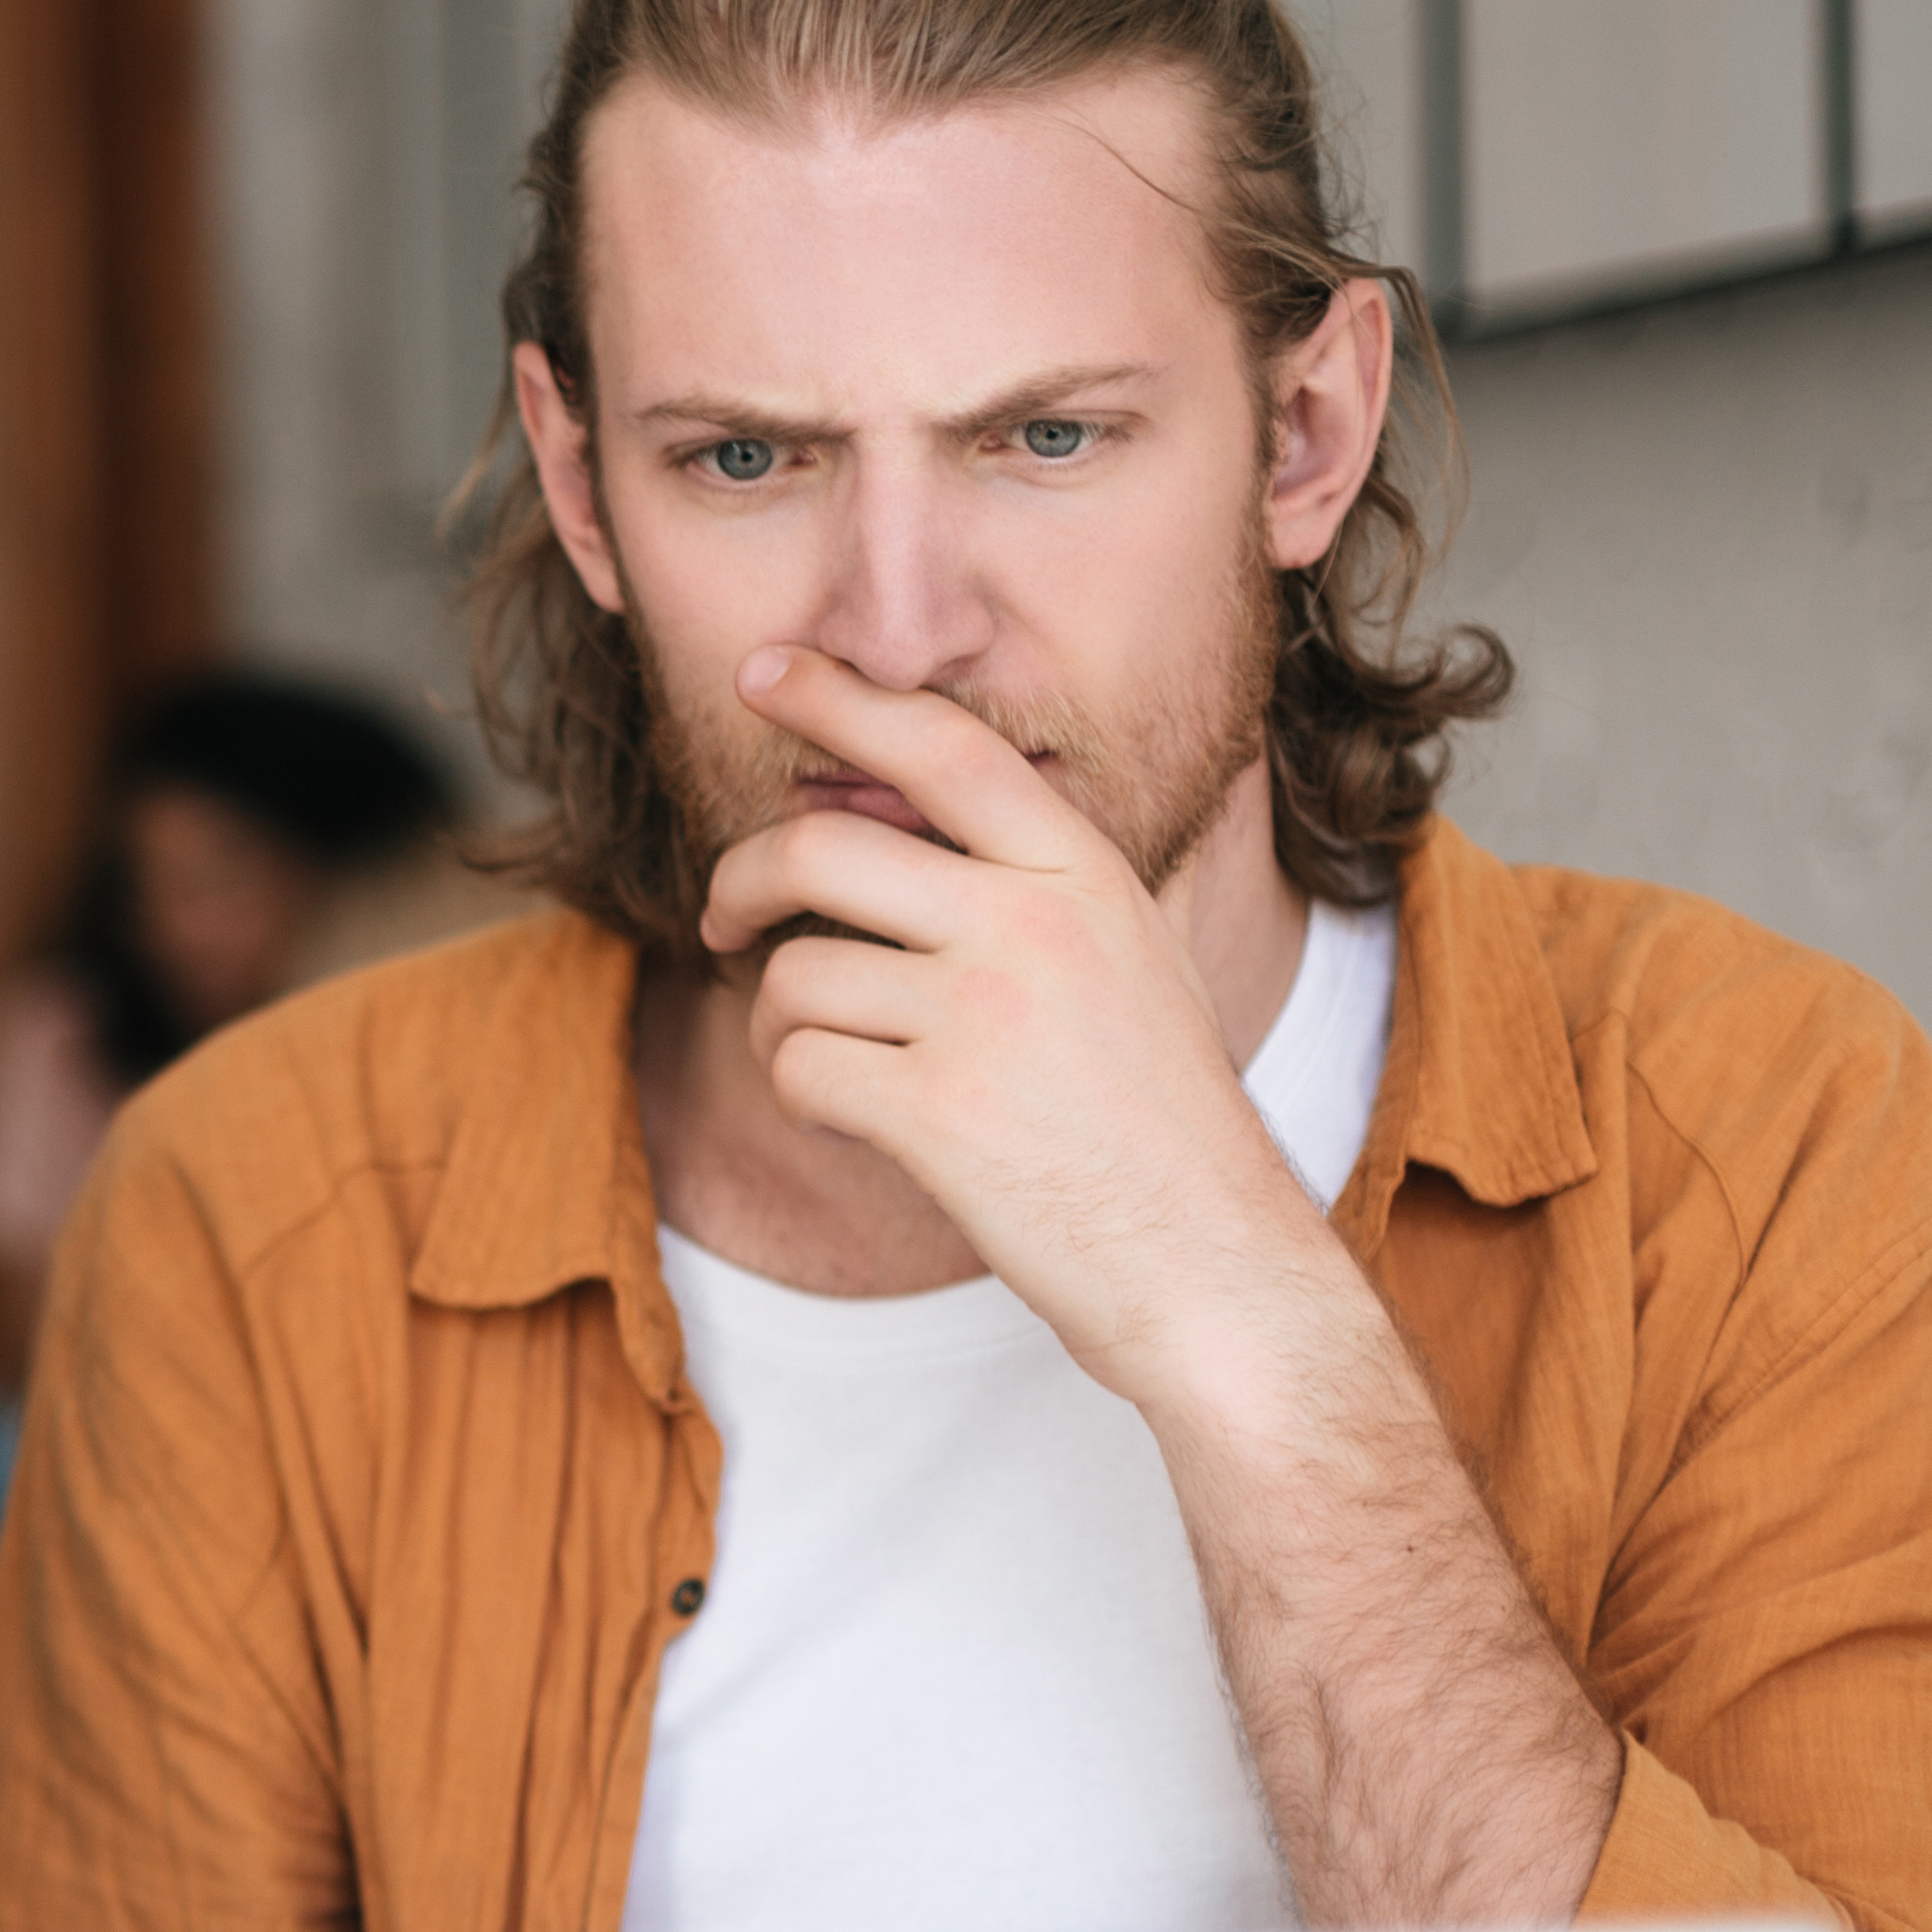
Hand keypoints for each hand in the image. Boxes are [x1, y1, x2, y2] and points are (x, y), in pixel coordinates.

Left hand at [694, 648, 1340, 1410]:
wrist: (1210, 1261)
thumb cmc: (1160, 1119)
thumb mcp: (1134, 958)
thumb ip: (1040, 884)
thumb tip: (916, 814)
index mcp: (1086, 874)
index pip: (944, 749)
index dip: (841, 698)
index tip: (765, 670)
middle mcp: (1034, 925)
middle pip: (819, 850)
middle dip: (738, 881)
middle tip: (721, 920)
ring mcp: (983, 1017)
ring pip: (792, 975)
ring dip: (782, 1020)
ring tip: (837, 1060)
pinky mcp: (935, 1114)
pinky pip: (794, 1068)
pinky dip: (797, 1093)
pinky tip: (854, 1118)